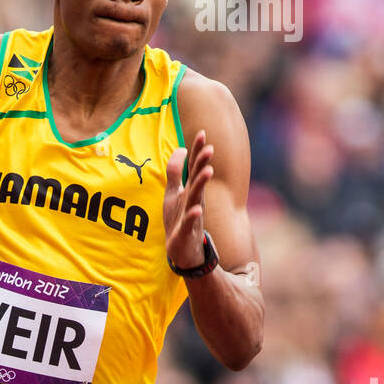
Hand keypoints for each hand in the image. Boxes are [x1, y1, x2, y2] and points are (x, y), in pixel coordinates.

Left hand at [163, 129, 213, 268]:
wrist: (181, 250)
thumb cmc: (178, 219)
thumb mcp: (173, 193)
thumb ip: (175, 172)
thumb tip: (180, 149)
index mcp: (190, 190)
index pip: (195, 167)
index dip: (197, 151)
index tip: (202, 133)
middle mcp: (194, 200)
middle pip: (198, 179)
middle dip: (203, 164)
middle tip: (210, 148)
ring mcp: (192, 216)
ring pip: (197, 198)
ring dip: (201, 184)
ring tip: (208, 171)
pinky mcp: (186, 232)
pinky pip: (190, 223)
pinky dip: (193, 216)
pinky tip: (196, 209)